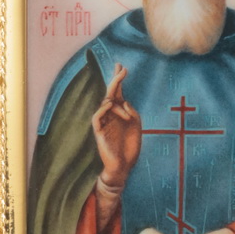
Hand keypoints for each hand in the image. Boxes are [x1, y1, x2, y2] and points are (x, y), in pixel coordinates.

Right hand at [92, 64, 141, 188]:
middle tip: (121, 69)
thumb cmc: (130, 147)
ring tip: (123, 103)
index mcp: (120, 113)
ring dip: (115, 100)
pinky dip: (102, 110)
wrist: (124, 167)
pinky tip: (109, 105)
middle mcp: (111, 115)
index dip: (118, 80)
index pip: (118, 93)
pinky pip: (97, 118)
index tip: (121, 66)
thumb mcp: (137, 126)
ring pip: (104, 104)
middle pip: (110, 94)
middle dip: (115, 80)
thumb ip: (132, 112)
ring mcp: (104, 123)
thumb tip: (123, 102)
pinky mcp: (99, 132)